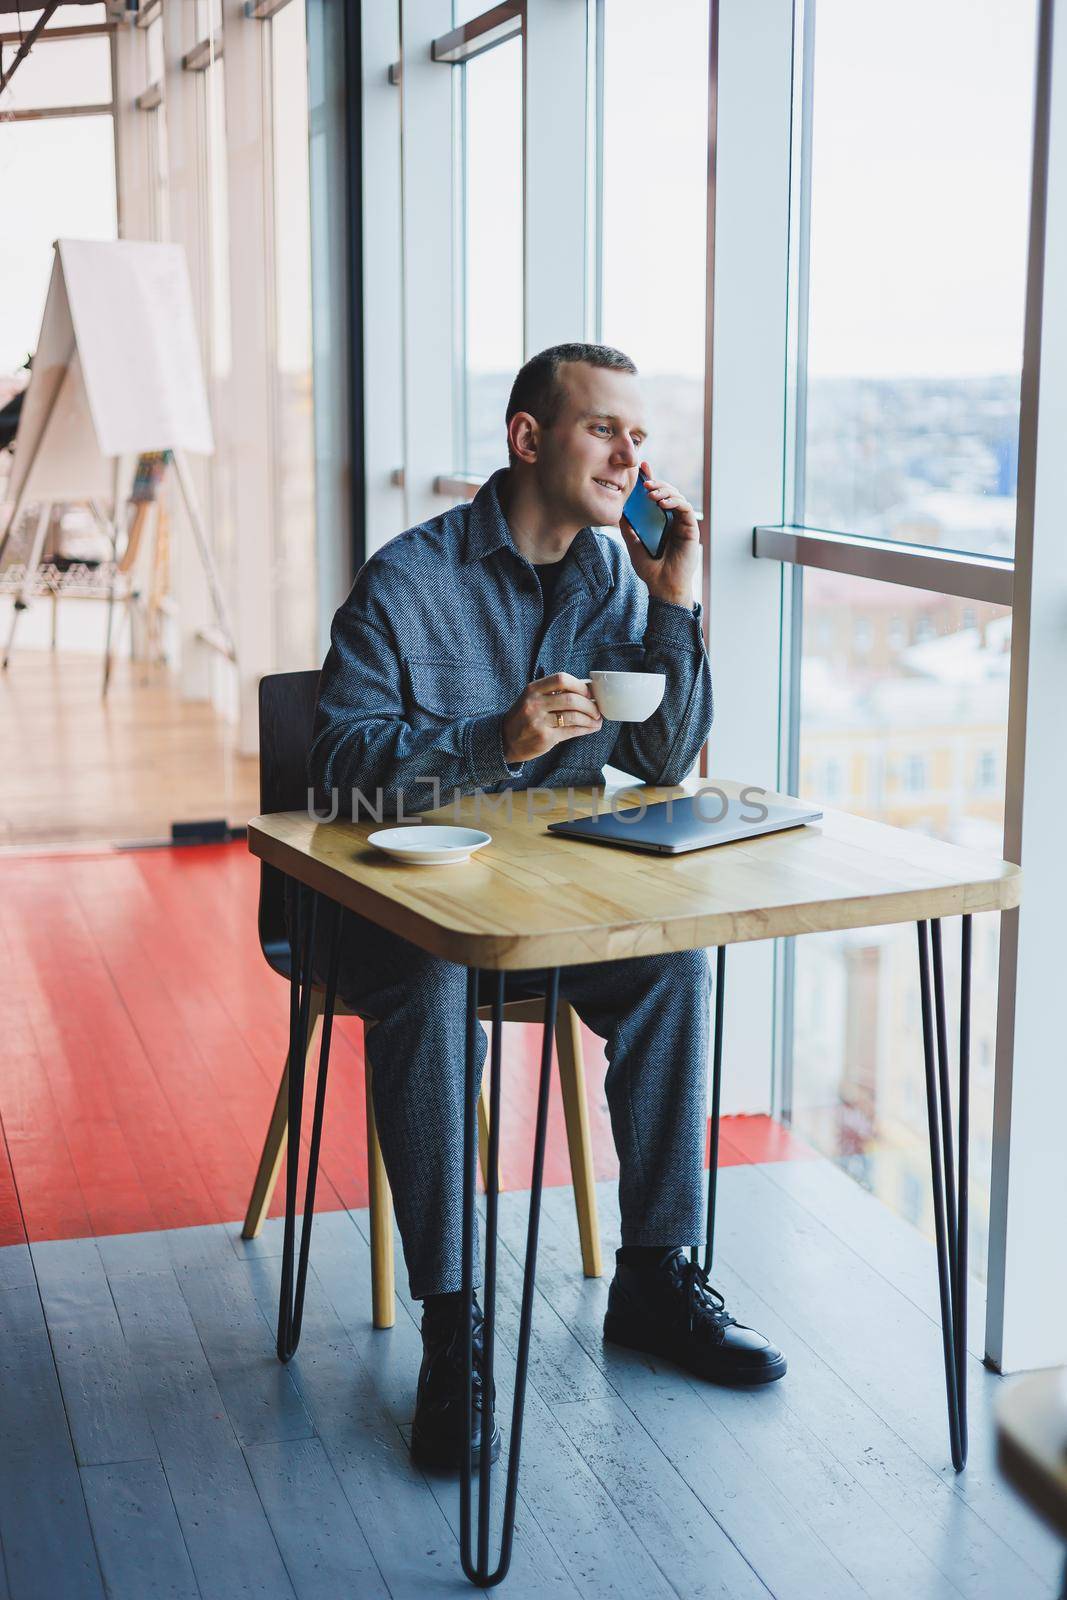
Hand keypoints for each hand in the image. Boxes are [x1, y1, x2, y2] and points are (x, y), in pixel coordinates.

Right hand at [501, 672, 602, 763]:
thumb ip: (553, 692)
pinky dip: (585, 729)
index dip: (579, 685)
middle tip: (597, 709)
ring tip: (597, 720)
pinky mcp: (545, 738)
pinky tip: (592, 728)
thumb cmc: (524, 717)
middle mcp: (534, 704)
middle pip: (571, 699)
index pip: (561, 679)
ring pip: (573, 716)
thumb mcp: (532, 698)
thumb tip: (585, 689)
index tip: (588, 692)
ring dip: (590, 718)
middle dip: (589, 704)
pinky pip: (571, 731)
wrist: (505, 740)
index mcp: (533, 689)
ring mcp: (539, 722)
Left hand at [618, 460, 699, 608]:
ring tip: (651, 493)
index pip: (656, 495)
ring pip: (677, 496)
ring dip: (664, 490)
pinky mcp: (690, 528)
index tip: (642, 467)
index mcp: (659, 520)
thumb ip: (628, 527)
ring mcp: (682, 523)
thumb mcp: (633, 543)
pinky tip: (661, 503)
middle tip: (644, 482)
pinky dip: (674, 502)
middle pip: (667, 492)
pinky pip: (684, 508)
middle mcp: (672, 519)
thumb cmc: (650, 568)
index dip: (651, 479)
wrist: (662, 586)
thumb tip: (619, 509)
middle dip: (656, 482)